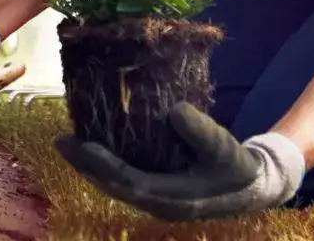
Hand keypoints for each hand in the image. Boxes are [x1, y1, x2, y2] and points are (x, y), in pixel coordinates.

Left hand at [55, 103, 305, 221]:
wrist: (252, 187)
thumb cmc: (237, 168)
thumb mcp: (225, 149)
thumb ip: (202, 132)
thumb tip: (174, 110)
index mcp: (172, 199)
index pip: (128, 182)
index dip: (102, 165)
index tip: (81, 145)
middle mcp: (157, 203)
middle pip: (112, 186)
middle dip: (85, 165)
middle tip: (61, 141)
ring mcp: (155, 199)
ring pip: (114, 184)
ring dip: (91, 165)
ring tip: (69, 143)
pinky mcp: (156, 189)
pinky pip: (124, 177)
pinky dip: (106, 163)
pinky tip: (96, 146)